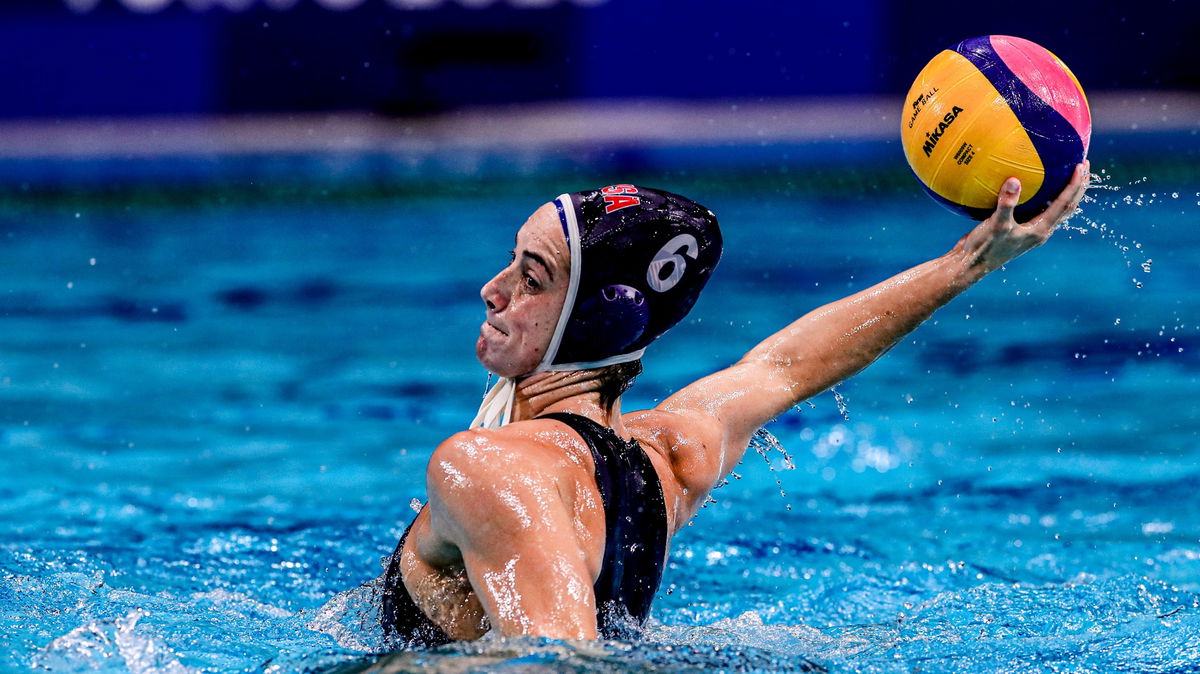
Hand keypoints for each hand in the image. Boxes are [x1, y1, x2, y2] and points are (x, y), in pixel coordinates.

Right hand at [957, 160, 1089, 273]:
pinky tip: (1037, 185)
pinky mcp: (1020, 227)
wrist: (970, 265)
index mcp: (1040, 230)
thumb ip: (1006, 204)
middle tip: (1084, 164)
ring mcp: (1031, 229)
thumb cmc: (985, 248)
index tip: (1081, 165)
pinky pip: (1040, 209)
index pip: (1064, 204)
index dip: (1075, 185)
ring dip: (1067, 192)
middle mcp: (1040, 230)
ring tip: (1069, 173)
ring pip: (1057, 209)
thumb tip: (1014, 180)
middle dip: (1078, 186)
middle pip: (1068, 206)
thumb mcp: (996, 225)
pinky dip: (1046, 196)